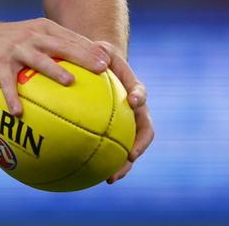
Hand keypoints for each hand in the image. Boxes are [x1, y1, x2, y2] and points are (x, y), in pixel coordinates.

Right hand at [0, 18, 110, 115]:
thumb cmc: (10, 43)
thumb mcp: (32, 38)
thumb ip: (54, 49)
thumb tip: (82, 73)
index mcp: (44, 30)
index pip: (72, 38)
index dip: (91, 49)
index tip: (110, 63)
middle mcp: (32, 36)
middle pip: (61, 46)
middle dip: (83, 56)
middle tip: (101, 69)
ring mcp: (15, 49)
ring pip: (38, 60)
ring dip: (54, 70)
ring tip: (69, 83)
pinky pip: (7, 82)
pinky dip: (13, 97)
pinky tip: (18, 113)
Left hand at [93, 40, 153, 183]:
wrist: (102, 67)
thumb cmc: (100, 57)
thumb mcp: (102, 50)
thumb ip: (100, 52)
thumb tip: (96, 54)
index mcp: (134, 89)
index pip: (141, 93)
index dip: (138, 96)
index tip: (132, 100)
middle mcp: (135, 110)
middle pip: (143, 132)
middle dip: (138, 147)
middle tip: (129, 158)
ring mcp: (127, 124)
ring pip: (129, 148)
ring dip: (123, 165)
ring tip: (110, 178)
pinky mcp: (113, 133)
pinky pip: (109, 150)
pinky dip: (101, 163)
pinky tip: (84, 173)